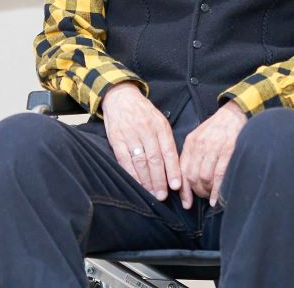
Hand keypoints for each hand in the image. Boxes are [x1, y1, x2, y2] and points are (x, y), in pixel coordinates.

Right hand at [100, 83, 183, 201]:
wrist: (120, 96)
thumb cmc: (143, 112)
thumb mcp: (159, 120)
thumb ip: (166, 140)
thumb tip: (174, 166)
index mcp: (160, 126)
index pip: (169, 151)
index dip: (173, 170)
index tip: (176, 186)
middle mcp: (146, 130)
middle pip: (155, 160)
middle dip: (160, 180)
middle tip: (163, 196)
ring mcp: (131, 135)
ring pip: (140, 162)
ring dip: (146, 181)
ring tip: (152, 193)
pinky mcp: (116, 139)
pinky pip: (124, 160)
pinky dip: (131, 174)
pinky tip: (136, 183)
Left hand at [179, 101, 247, 205]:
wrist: (235, 114)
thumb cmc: (217, 129)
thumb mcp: (199, 137)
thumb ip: (193, 156)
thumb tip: (188, 180)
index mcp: (191, 143)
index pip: (182, 169)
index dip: (183, 190)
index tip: (186, 203)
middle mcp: (200, 145)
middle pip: (192, 176)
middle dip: (197, 191)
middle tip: (203, 197)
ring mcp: (214, 148)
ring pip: (204, 177)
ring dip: (207, 192)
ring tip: (211, 196)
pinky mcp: (228, 151)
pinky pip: (219, 175)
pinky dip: (217, 190)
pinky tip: (217, 198)